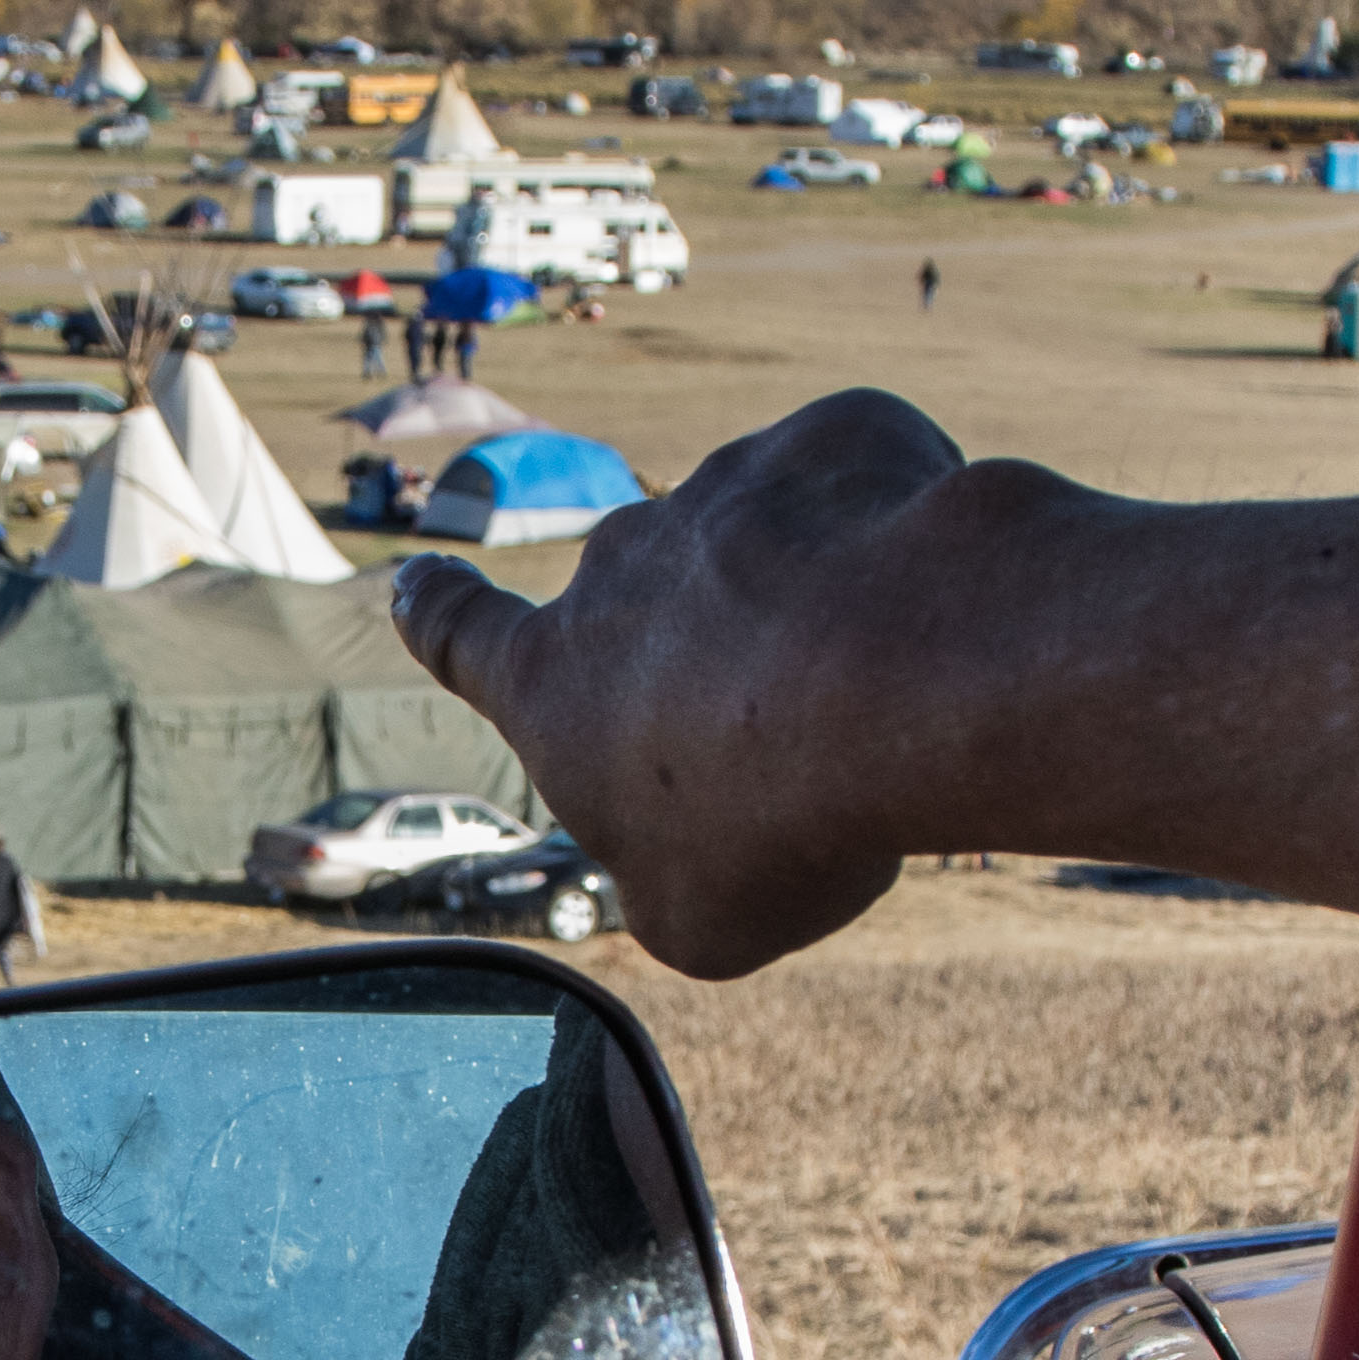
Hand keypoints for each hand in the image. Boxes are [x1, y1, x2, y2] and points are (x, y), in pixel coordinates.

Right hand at [390, 390, 1033, 977]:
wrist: (904, 679)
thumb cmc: (779, 818)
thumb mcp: (701, 920)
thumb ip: (672, 881)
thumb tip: (696, 858)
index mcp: (554, 682)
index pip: (462, 637)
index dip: (438, 613)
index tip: (421, 582)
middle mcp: (622, 566)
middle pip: (659, 611)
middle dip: (725, 662)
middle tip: (809, 743)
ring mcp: (726, 490)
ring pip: (775, 554)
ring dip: (820, 609)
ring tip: (891, 692)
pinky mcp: (834, 439)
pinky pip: (862, 488)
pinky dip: (899, 540)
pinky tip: (938, 605)